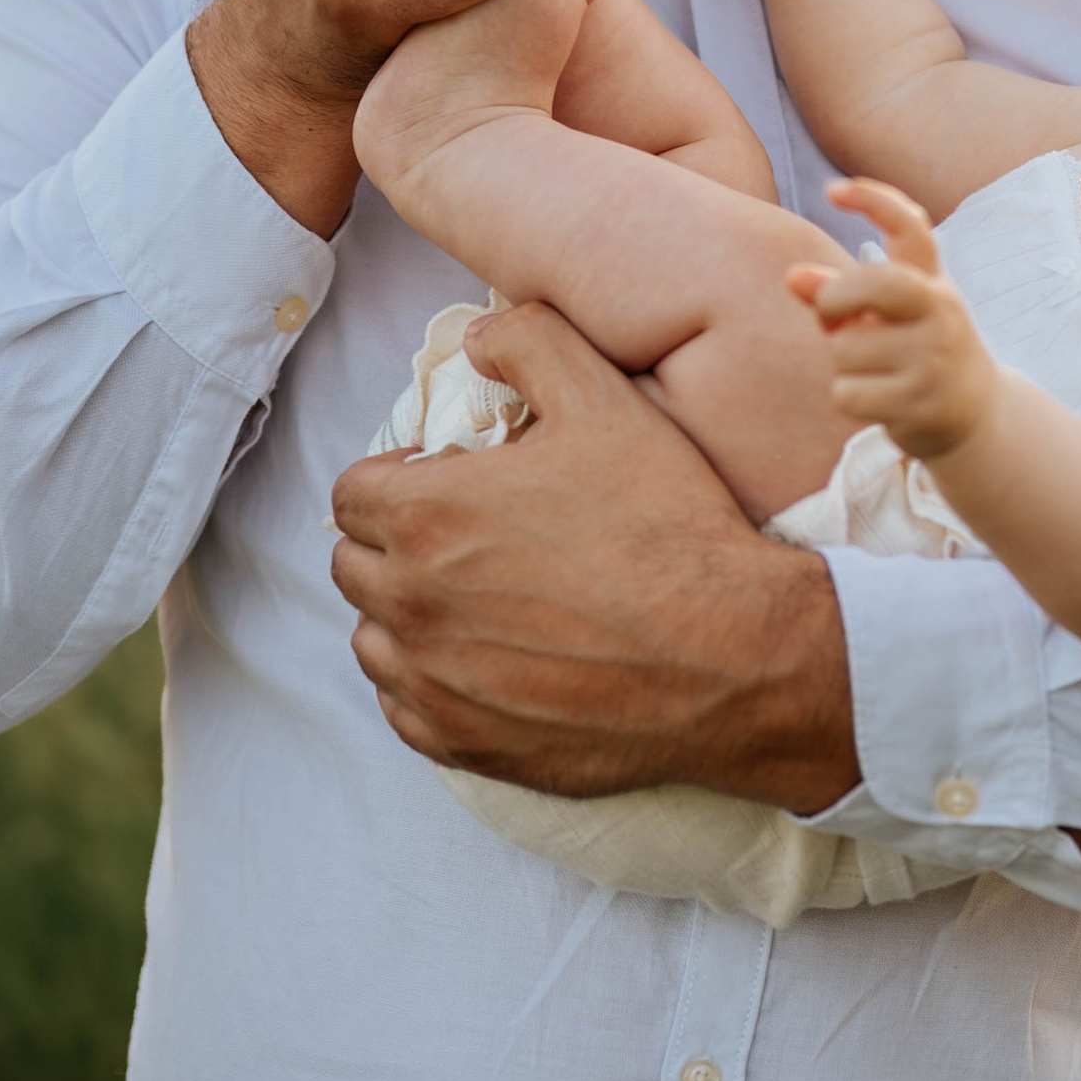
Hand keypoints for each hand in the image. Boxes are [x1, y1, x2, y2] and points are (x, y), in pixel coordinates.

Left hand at [329, 303, 859, 808]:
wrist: (728, 655)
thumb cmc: (666, 524)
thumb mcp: (605, 399)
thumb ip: (528, 342)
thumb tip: (477, 336)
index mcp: (426, 515)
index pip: (352, 493)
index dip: (397, 479)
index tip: (446, 482)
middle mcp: (411, 603)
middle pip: (354, 565)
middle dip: (394, 543)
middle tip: (464, 537)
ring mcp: (434, 682)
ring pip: (373, 641)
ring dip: (405, 616)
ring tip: (474, 602)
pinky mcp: (465, 743)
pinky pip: (405, 710)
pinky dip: (429, 686)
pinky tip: (486, 664)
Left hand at [785, 178, 996, 461]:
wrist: (975, 412)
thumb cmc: (915, 349)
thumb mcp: (885, 313)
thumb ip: (838, 292)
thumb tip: (792, 277)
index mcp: (930, 280)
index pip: (910, 227)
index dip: (874, 201)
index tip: (832, 190)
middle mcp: (940, 310)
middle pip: (878, 282)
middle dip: (836, 297)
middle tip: (832, 316)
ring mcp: (936, 358)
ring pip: (847, 348)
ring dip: (843, 362)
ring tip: (872, 369)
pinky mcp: (924, 403)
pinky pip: (849, 393)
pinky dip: (849, 397)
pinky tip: (876, 400)